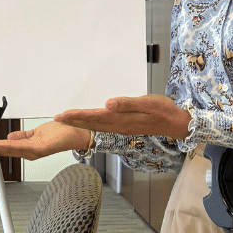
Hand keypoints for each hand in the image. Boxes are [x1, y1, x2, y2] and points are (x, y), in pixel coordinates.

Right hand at [0, 120, 90, 159]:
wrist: (77, 132)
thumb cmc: (62, 132)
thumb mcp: (38, 132)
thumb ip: (24, 136)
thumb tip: (10, 137)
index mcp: (29, 147)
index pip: (7, 147)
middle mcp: (30, 151)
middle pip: (5, 150)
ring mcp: (35, 151)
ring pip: (10, 149)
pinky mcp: (40, 148)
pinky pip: (21, 146)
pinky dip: (8, 145)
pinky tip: (0, 144)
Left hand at [55, 94, 191, 139]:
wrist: (176, 123)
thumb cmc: (164, 110)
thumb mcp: (148, 103)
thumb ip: (127, 104)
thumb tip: (107, 104)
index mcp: (122, 120)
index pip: (94, 117)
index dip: (77, 116)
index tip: (62, 115)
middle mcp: (119, 126)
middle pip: (92, 124)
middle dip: (73, 121)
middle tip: (56, 118)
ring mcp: (122, 128)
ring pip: (96, 126)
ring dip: (80, 123)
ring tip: (66, 119)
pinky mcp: (125, 127)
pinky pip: (103, 127)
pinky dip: (91, 124)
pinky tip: (88, 121)